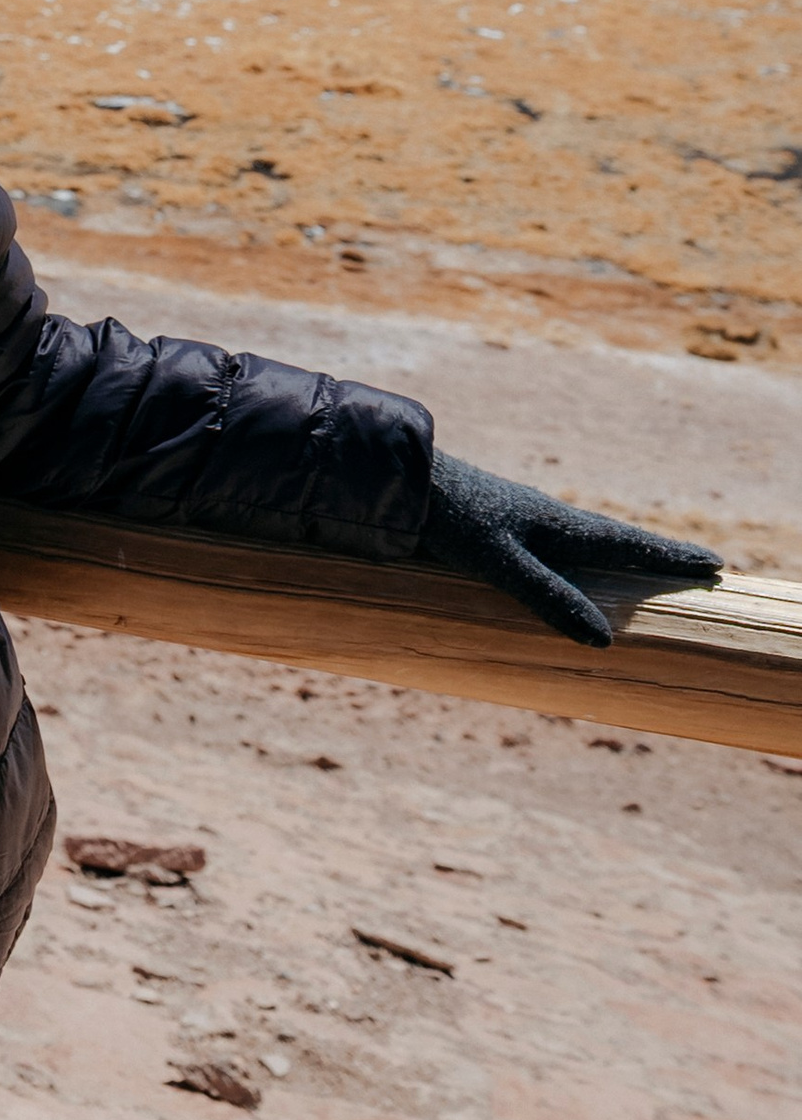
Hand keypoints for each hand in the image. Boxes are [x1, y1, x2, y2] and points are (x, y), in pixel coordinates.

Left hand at [425, 450, 722, 646]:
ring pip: (593, 537)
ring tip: (654, 562)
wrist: (403, 480)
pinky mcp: (506, 521)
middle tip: (702, 564)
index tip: (716, 564)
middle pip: (620, 538)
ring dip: (628, 550)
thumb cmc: (452, 520)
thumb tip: (605, 638)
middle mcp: (552, 517)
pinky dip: (591, 551)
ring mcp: (530, 517)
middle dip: (661, 554)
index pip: (630, 544)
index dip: (671, 557)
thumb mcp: (501, 563)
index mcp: (561, 525)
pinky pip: (566, 540)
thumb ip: (549, 597)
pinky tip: (579, 557)